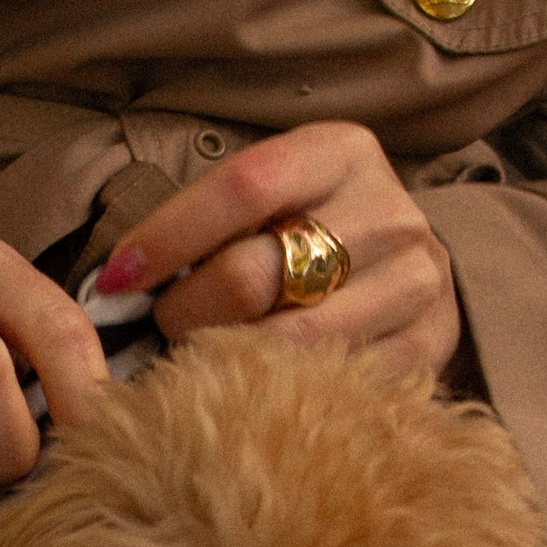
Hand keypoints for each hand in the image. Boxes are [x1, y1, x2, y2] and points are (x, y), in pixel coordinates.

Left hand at [96, 124, 460, 381]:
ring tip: (204, 361)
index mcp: (342, 153)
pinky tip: (257, 391)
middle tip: (165, 329)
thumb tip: (115, 284)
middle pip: (255, 274)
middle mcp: (389, 212)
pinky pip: (333, 383)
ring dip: (225, 360)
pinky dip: (282, 393)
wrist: (411, 268)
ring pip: (289, 341)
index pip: (242, 187)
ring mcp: (416, 281)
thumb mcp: (272, 198)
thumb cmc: (312, 229)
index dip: (168, 236)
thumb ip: (209, 223)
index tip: (116, 279)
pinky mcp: (431, 344)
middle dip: (185, 311)